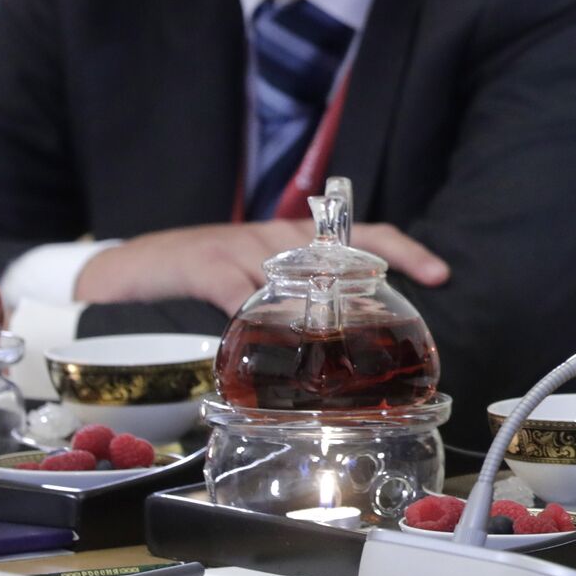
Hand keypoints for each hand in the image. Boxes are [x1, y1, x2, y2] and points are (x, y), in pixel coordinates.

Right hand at [74, 219, 450, 313]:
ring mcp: (241, 246)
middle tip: (411, 300)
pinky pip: (234, 289)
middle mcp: (278, 236)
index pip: (364, 234)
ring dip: (322, 298)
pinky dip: (253, 312)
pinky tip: (266, 336)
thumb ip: (303, 302)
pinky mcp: (203, 263)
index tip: (440, 274)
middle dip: (381, 267)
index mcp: (298, 240)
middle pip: (341, 244)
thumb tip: (351, 340)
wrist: (135, 265)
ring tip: (351, 329)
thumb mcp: (262, 284)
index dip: (405, 250)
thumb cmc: (208, 275)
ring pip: (294, 268)